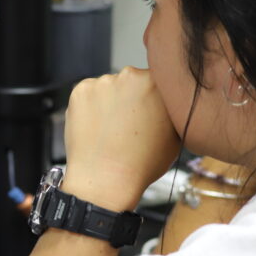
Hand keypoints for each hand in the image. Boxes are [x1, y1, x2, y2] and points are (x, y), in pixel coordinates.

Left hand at [62, 67, 180, 211]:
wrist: (106, 180)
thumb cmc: (142, 164)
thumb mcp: (176, 135)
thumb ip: (172, 110)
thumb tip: (170, 102)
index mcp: (157, 83)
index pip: (156, 80)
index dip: (152, 98)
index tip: (148, 112)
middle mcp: (130, 75)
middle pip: (131, 81)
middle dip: (130, 98)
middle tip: (129, 124)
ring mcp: (102, 82)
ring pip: (108, 88)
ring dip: (110, 102)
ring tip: (111, 130)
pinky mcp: (80, 91)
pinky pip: (88, 95)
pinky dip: (91, 108)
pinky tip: (96, 128)